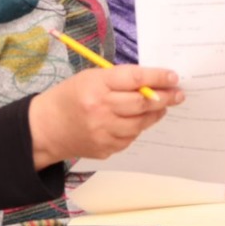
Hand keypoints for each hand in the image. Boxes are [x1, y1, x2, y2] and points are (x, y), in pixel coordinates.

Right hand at [29, 65, 182, 166]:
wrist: (46, 128)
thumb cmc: (70, 96)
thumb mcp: (90, 78)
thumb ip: (119, 80)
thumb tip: (152, 82)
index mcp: (96, 85)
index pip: (135, 79)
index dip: (158, 77)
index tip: (173, 77)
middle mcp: (100, 109)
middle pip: (142, 103)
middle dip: (164, 97)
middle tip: (177, 94)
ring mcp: (103, 132)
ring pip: (140, 124)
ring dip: (154, 114)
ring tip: (161, 107)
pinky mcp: (105, 148)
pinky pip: (130, 138)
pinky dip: (137, 129)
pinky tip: (136, 121)